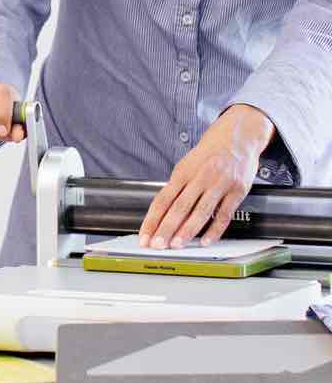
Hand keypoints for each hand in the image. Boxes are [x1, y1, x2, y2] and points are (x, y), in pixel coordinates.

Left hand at [139, 105, 274, 249]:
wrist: (237, 136)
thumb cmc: (208, 154)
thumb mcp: (187, 165)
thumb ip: (177, 188)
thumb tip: (163, 213)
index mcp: (183, 171)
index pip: (163, 199)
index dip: (152, 219)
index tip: (144, 235)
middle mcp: (200, 177)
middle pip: (179, 207)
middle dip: (166, 228)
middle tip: (157, 245)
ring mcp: (219, 184)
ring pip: (201, 212)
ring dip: (187, 231)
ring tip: (177, 245)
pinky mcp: (237, 190)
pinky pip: (224, 214)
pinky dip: (215, 230)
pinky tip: (206, 241)